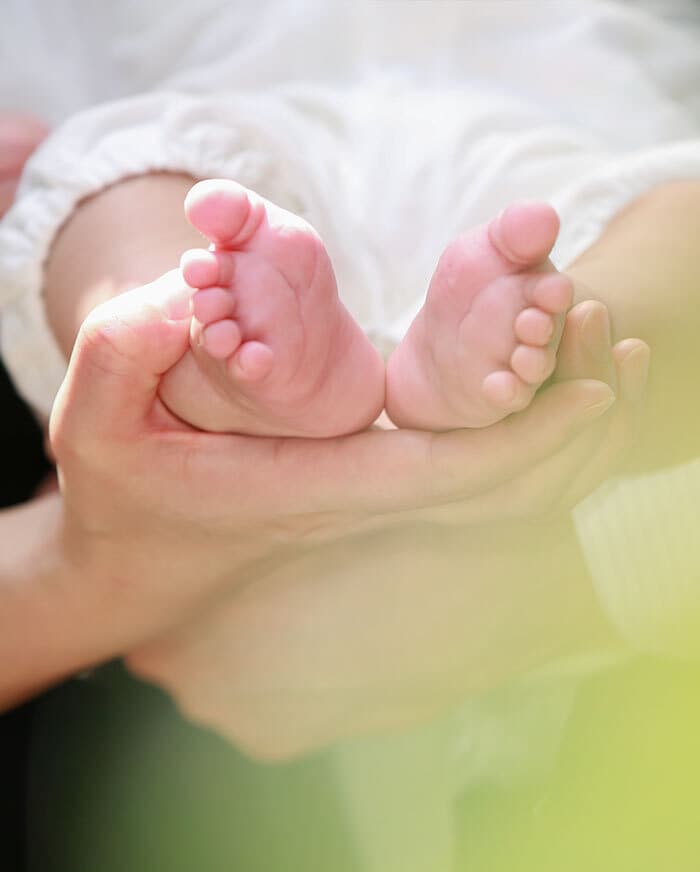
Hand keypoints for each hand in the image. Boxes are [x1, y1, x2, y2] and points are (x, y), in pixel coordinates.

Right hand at [50, 275, 619, 654]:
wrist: (130, 561)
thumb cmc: (118, 493)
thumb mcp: (92, 423)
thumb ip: (127, 349)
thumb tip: (192, 299)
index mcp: (301, 492)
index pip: (431, 475)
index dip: (515, 443)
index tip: (588, 399)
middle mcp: (349, 505)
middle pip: (481, 490)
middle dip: (560, 439)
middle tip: (619, 363)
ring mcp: (358, 505)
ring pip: (475, 490)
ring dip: (545, 441)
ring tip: (598, 363)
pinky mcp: (354, 493)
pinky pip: (448, 477)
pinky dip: (506, 445)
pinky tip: (535, 394)